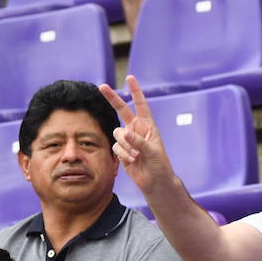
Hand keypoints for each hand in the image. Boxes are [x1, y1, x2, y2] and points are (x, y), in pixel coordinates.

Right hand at [99, 76, 175, 196]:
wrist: (154, 182)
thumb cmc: (159, 165)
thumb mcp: (152, 151)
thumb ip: (138, 141)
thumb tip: (124, 133)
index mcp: (148, 125)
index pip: (141, 104)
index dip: (135, 91)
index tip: (129, 78)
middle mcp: (136, 130)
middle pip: (121, 110)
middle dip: (112, 98)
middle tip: (102, 86)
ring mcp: (128, 140)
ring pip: (117, 133)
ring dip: (126, 145)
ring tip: (137, 156)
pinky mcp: (121, 151)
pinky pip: (116, 147)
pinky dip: (123, 154)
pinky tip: (132, 161)